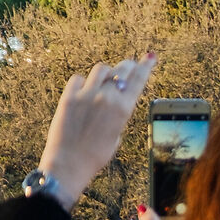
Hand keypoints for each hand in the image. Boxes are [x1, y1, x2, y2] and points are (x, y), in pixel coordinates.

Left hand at [37, 53, 158, 209]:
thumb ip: (117, 114)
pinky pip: (78, 78)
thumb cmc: (95, 155)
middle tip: (127, 66)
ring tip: (103, 80)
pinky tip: (82, 90)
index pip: (139, 80)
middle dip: (126, 66)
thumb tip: (114, 101)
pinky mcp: (69, 97)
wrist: (69, 163)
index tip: (150, 56)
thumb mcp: (116, 135)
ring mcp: (87, 95)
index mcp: (123, 109)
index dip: (146, 66)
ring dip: (105, 73)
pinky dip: (82, 82)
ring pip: (100, 69)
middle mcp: (107, 98)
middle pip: (121, 69)